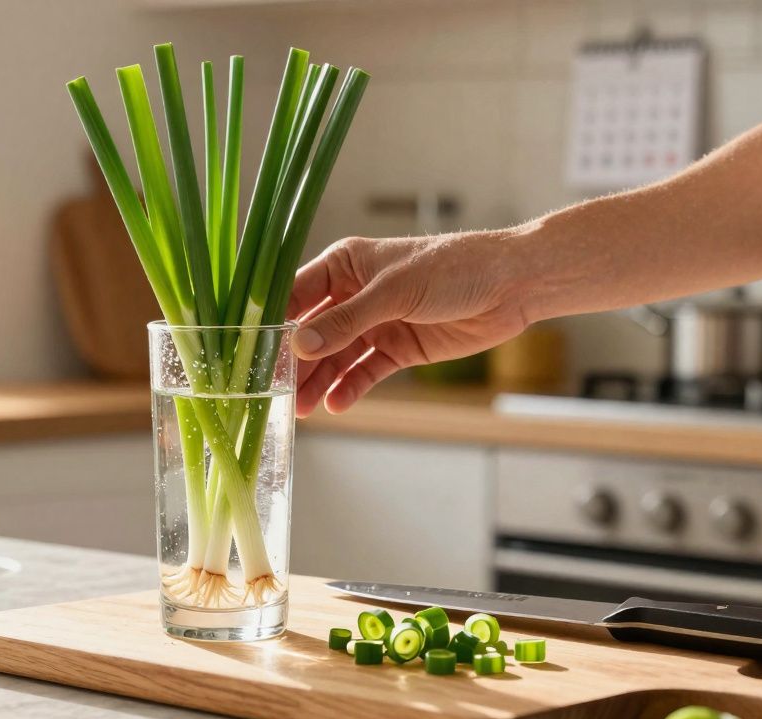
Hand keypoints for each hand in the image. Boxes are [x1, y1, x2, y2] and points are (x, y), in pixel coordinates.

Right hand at [288, 232, 531, 416]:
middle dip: (294, 363)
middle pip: (312, 333)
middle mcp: (353, 294)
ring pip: (335, 358)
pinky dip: (350, 389)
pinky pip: (364, 372)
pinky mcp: (397, 349)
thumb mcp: (394, 292)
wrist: (512, 285)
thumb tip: (300, 345)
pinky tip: (337, 405)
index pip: (296, 294)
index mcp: (345, 264)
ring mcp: (375, 323)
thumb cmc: (453, 268)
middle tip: (274, 392)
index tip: (250, 351)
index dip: (273, 322)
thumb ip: (346, 321)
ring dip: (318, 382)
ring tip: (301, 410)